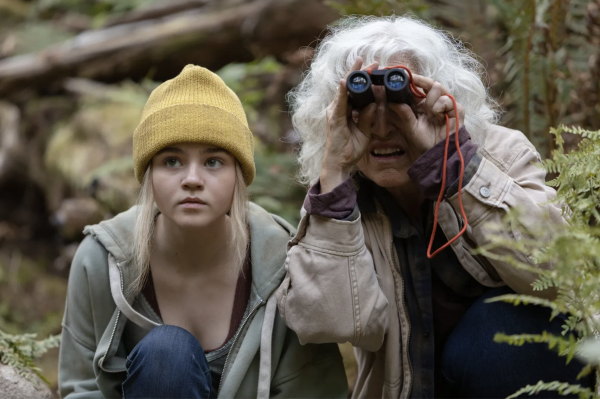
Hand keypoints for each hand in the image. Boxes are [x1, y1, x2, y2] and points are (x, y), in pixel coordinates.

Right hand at [320, 57, 377, 192]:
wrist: (339, 163)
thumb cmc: (350, 149)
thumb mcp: (365, 131)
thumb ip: (368, 117)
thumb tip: (374, 103)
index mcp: (346, 110)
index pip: (355, 90)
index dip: (364, 79)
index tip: (376, 68)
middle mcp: (338, 108)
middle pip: (349, 86)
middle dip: (360, 72)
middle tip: (374, 61)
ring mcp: (334, 112)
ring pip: (344, 90)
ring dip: (352, 76)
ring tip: (362, 63)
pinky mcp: (334, 119)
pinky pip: (338, 103)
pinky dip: (341, 92)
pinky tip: (345, 81)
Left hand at [388, 75, 464, 158]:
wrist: (438, 154)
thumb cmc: (425, 141)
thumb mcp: (410, 127)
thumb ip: (403, 113)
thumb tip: (391, 101)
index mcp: (424, 104)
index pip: (419, 87)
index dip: (412, 79)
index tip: (402, 74)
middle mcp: (435, 101)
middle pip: (430, 82)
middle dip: (420, 82)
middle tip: (413, 82)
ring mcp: (447, 104)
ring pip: (437, 87)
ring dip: (430, 99)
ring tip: (429, 112)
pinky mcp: (457, 109)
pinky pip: (447, 99)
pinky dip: (439, 106)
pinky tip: (437, 115)